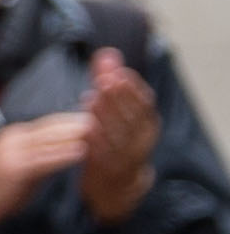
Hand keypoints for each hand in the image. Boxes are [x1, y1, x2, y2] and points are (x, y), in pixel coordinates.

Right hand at [0, 110, 94, 228]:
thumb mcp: (19, 167)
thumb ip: (40, 156)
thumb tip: (67, 151)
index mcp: (15, 136)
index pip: (51, 122)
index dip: (76, 119)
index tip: (103, 117)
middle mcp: (14, 139)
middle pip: (53, 127)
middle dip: (82, 123)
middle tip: (111, 118)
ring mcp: (12, 153)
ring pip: (50, 139)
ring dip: (77, 135)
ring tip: (104, 132)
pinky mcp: (13, 170)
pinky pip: (43, 159)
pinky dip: (63, 154)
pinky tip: (81, 152)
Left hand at [81, 48, 161, 222]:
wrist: (117, 181)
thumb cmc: (115, 136)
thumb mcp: (113, 108)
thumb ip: (108, 81)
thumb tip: (107, 52)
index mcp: (146, 121)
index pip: (144, 101)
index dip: (131, 86)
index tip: (116, 72)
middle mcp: (143, 137)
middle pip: (132, 116)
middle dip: (118, 97)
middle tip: (104, 81)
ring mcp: (130, 156)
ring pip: (120, 135)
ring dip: (107, 117)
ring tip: (91, 100)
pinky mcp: (113, 170)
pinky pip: (107, 156)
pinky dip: (98, 142)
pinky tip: (86, 129)